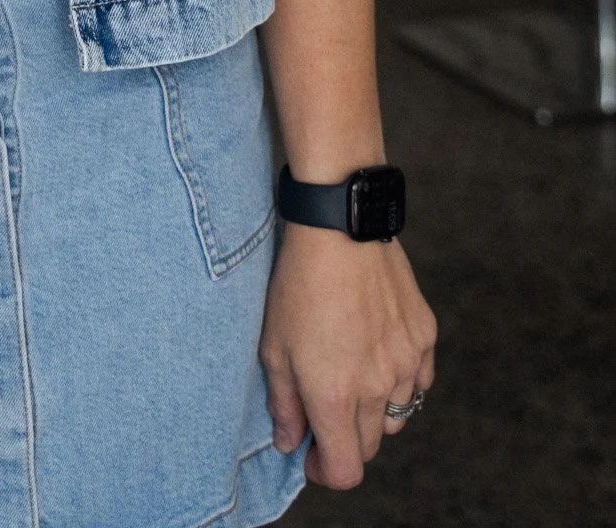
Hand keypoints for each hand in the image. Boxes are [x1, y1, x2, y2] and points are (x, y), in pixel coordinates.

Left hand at [259, 221, 436, 487]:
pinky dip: (400, 380)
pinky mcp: (425, 336)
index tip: (311, 456)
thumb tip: (291, 442)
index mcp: (337, 397)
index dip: (325, 471)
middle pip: (369, 446)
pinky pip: (418, 380)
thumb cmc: (298, 285)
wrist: (338, 228)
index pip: (345, 470)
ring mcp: (407, 362)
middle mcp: (379, 389)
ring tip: (351, 375)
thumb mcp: (273, 347)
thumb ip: (284, 404)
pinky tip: (378, 354)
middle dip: (345, 439)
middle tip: (324, 410)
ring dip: (374, 410)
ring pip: (397, 415)